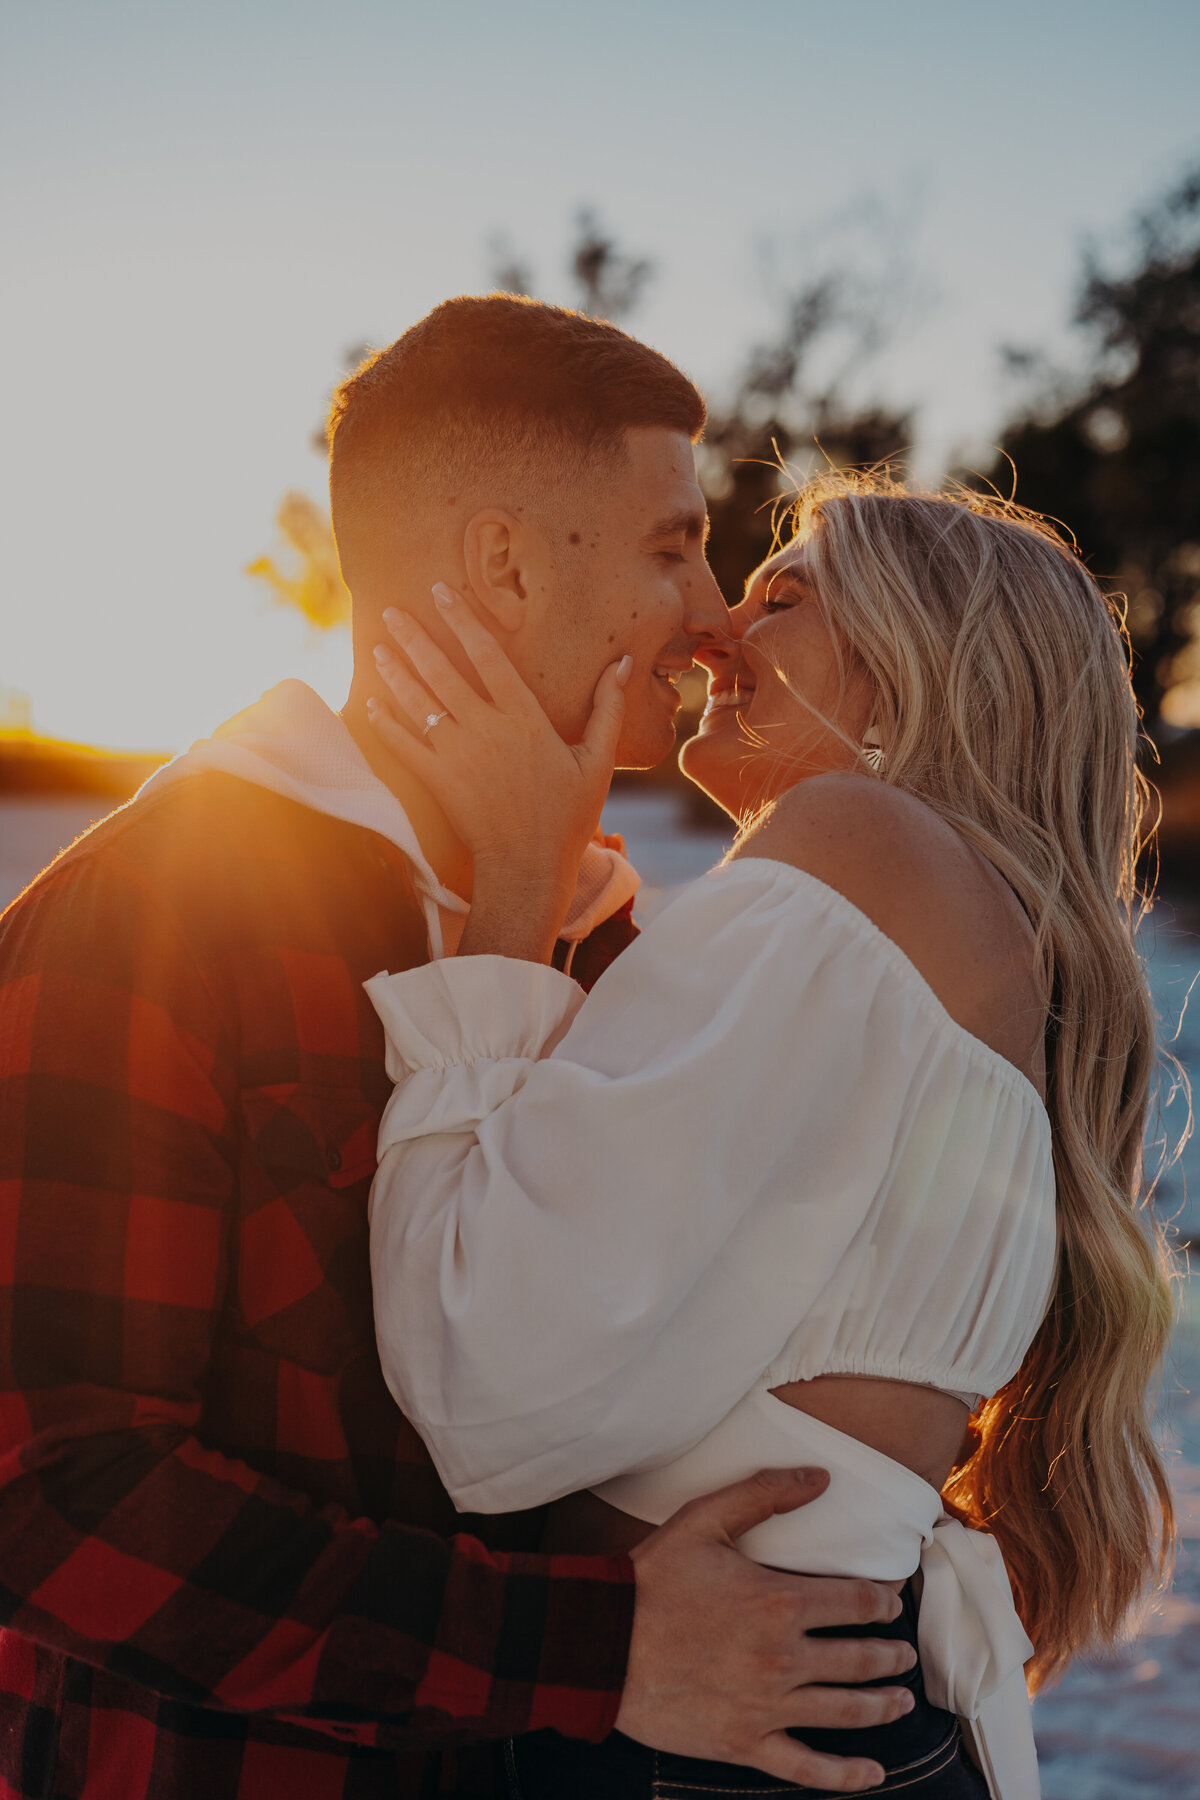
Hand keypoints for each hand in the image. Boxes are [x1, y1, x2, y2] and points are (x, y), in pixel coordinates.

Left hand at [368, 584, 630, 959]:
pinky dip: (387, 722)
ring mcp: (457, 755)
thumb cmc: (568, 816)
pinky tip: (374, 702)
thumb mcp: (598, 760)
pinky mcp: (438, 781)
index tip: (441, 592)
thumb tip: (624, 663)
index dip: (463, 621)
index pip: (488, 655)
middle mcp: (486, 729)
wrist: (528, 867)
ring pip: (418, 702)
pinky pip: (405, 744)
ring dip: (395, 671)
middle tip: (391, 610)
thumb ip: (608, 708)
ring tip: (379, 645)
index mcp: (524, 717)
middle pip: (442, 672)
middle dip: (415, 637)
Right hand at [614, 1467, 916, 1791]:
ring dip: (882, 1706)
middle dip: (889, 1656)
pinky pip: (807, 1767)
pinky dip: (845, 1775)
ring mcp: (767, 1706)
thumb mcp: (703, 1519)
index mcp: (779, 1601)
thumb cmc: (651, 1579)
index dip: (882, 1603)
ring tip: (901, 1700)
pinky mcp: (745, 1743)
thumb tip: (818, 1477)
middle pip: (860, 1659)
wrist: (602, 1645)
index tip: (889, 1604)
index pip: (856, 1604)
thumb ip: (763, 1494)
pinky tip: (872, 1772)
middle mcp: (783, 1658)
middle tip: (903, 1655)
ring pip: (845, 1712)